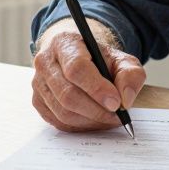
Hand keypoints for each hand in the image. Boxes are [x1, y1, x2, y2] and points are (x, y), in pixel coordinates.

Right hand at [31, 19, 145, 131]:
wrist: (76, 55)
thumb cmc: (98, 57)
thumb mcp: (121, 59)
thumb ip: (130, 74)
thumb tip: (126, 100)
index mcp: (65, 43)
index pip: (76, 68)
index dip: (97, 88)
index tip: (116, 103)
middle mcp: (45, 62)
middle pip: (68, 94)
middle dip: (96, 110)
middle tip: (117, 116)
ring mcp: (38, 83)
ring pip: (63, 112)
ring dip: (90, 121)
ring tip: (109, 119)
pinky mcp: (38, 101)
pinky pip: (58, 122)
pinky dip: (80, 126)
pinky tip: (95, 120)